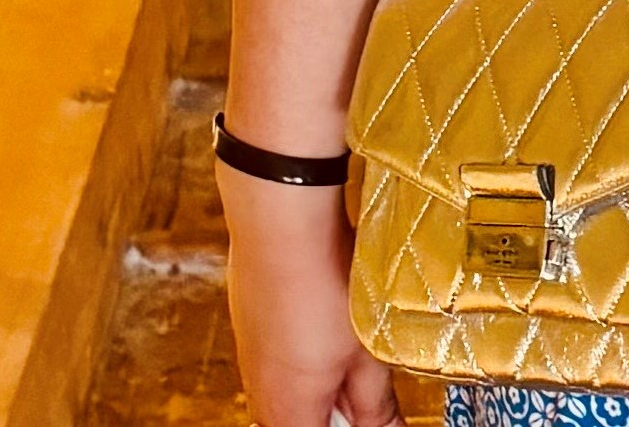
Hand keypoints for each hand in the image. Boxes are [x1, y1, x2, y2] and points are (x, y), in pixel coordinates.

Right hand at [225, 171, 395, 425]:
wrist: (281, 221)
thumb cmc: (323, 286)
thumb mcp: (366, 353)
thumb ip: (376, 405)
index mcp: (288, 414)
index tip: (377, 416)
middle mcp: (260, 392)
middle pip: (302, 421)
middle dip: (337, 411)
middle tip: (370, 384)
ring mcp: (250, 356)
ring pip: (290, 389)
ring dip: (322, 381)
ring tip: (353, 347)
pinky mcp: (250, 322)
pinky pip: (278, 355)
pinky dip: (305, 350)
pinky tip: (328, 319)